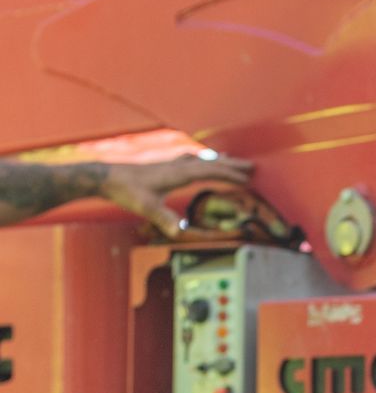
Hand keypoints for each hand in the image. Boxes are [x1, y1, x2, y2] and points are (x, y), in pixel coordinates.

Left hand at [96, 152, 253, 231]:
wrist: (106, 176)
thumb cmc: (126, 190)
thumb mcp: (146, 207)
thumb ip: (165, 219)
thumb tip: (180, 232)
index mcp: (178, 174)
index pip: (210, 171)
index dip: (230, 174)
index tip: (247, 177)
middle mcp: (177, 166)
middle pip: (210, 162)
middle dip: (232, 164)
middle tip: (252, 165)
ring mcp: (170, 164)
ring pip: (201, 160)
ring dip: (218, 161)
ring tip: (231, 160)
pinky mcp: (163, 166)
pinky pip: (190, 160)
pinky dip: (202, 160)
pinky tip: (199, 161)